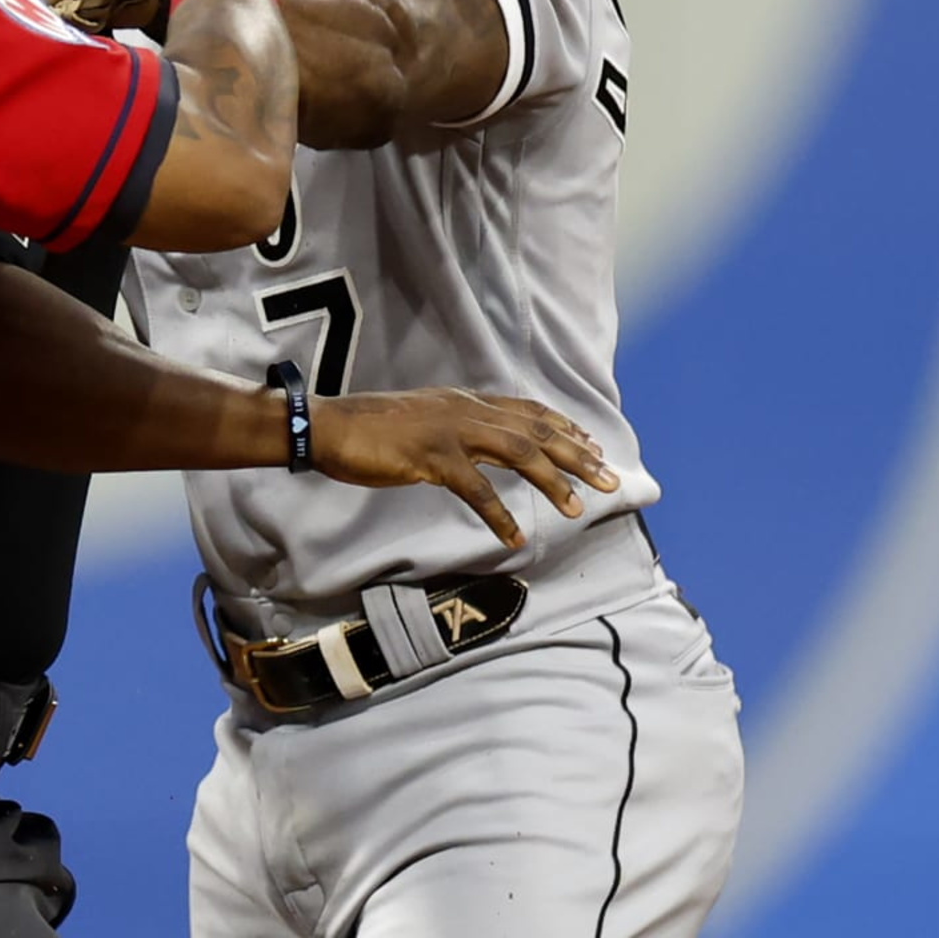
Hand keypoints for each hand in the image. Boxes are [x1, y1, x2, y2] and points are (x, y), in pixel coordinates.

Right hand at [308, 388, 620, 549]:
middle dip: (576, 454)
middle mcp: (464, 410)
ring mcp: (448, 431)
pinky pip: (475, 488)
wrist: (328, 426)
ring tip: (576, 507)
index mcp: (463, 401)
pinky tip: (513, 538)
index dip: (563, 427)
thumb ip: (453, 428)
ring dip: (551, 480)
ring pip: (517, 452)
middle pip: (534, 430)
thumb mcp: (422, 419)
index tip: (591, 445)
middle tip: (609, 479)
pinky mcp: (430, 456)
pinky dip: (498, 515)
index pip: (526, 410)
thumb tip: (476, 445)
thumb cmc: (369, 428)